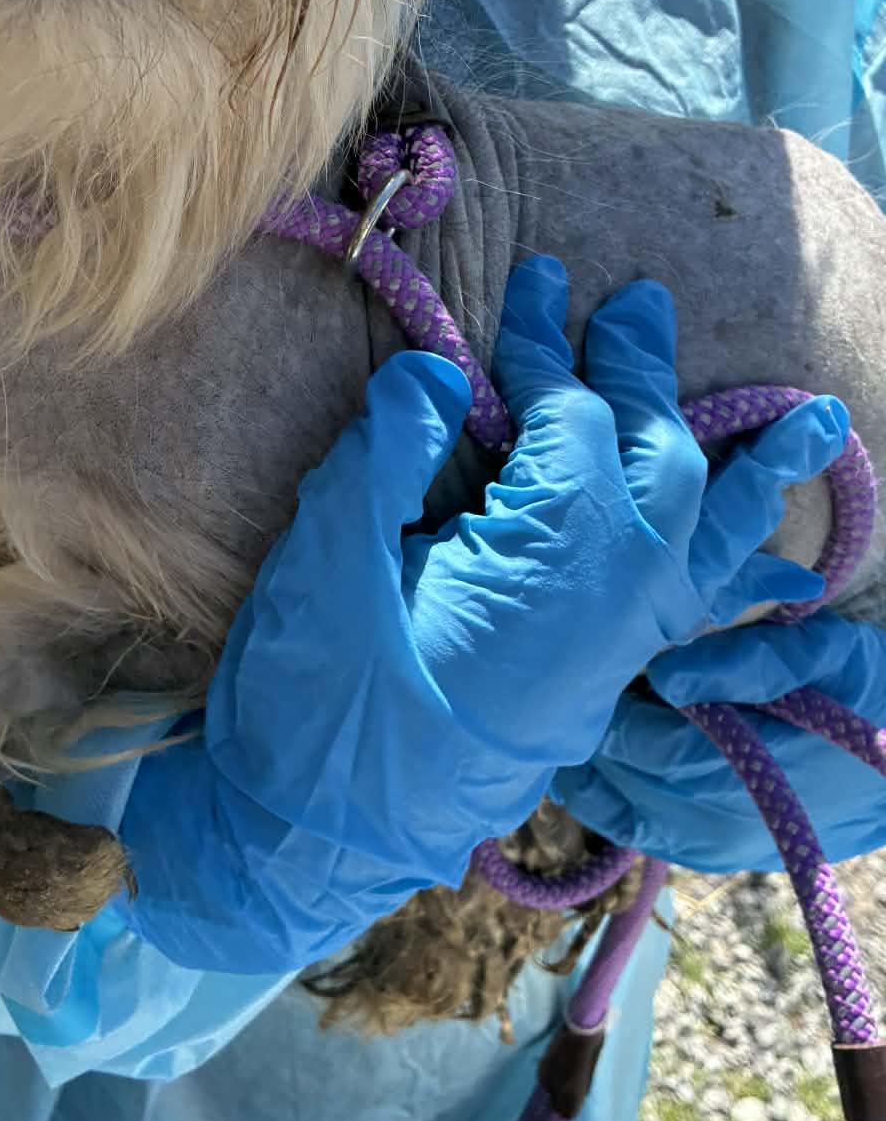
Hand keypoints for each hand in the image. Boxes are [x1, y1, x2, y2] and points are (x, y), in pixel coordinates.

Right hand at [116, 256, 848, 972]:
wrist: (316, 840)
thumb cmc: (313, 701)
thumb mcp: (328, 559)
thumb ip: (386, 453)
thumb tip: (432, 373)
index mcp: (553, 562)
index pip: (573, 422)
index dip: (553, 345)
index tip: (542, 281)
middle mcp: (612, 606)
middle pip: (662, 464)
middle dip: (648, 378)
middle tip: (635, 305)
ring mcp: (614, 653)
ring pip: (707, 542)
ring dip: (742, 470)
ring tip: (808, 420)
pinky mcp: (595, 685)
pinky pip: (694, 605)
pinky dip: (727, 556)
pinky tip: (747, 547)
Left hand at [551, 610, 885, 874]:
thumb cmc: (872, 692)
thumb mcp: (826, 655)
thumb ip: (752, 661)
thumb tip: (666, 675)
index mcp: (747, 768)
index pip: (643, 742)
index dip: (601, 707)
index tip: (572, 667)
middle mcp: (725, 820)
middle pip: (623, 782)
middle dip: (582, 739)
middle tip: (551, 693)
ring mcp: (725, 846)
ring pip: (626, 817)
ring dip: (588, 775)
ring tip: (555, 728)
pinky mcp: (726, 854)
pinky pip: (650, 837)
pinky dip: (612, 805)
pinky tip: (589, 770)